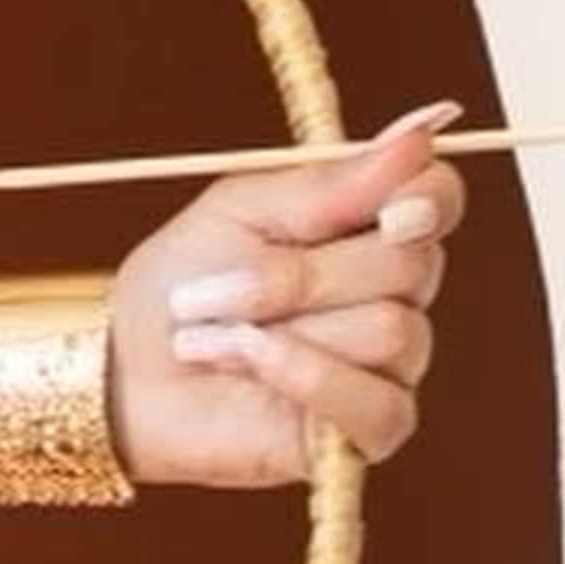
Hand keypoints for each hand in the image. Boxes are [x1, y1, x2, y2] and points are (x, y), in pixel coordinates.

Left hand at [107, 99, 466, 489]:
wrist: (125, 370)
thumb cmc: (179, 284)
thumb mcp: (241, 212)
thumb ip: (332, 184)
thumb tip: (423, 133)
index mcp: (367, 229)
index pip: (439, 199)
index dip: (428, 199)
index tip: (387, 210)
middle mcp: (393, 295)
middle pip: (411, 266)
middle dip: (303, 275)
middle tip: (218, 285)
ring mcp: (388, 365)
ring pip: (391, 330)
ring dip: (286, 328)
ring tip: (218, 337)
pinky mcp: (370, 430)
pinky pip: (380, 402)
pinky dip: (308, 378)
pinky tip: (251, 367)